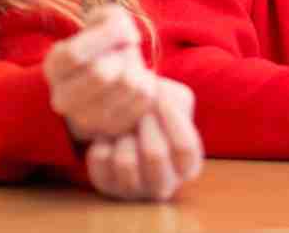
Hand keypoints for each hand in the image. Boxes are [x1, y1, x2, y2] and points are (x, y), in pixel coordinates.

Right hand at [44, 5, 156, 140]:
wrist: (114, 78)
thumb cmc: (106, 46)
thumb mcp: (103, 21)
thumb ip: (112, 19)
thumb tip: (127, 36)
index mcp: (54, 67)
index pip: (73, 55)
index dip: (103, 38)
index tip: (116, 33)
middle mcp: (62, 99)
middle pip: (100, 74)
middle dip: (120, 56)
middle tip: (121, 54)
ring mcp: (86, 119)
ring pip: (126, 85)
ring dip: (136, 69)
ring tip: (129, 69)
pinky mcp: (113, 128)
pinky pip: (143, 98)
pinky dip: (147, 83)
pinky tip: (136, 84)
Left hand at [87, 77, 203, 201]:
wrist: (126, 116)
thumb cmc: (157, 111)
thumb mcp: (175, 100)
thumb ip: (175, 101)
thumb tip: (157, 104)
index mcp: (187, 167)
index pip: (185, 149)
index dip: (173, 120)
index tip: (161, 99)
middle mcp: (162, 185)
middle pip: (155, 156)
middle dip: (147, 125)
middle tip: (142, 112)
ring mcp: (134, 189)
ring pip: (125, 161)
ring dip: (124, 133)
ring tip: (126, 123)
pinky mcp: (107, 184)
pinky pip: (101, 158)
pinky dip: (103, 138)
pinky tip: (111, 133)